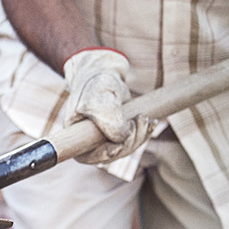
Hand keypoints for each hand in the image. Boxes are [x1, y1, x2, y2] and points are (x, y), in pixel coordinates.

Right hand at [63, 48, 154, 163]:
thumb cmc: (93, 85)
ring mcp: (105, 138)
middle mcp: (89, 142)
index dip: (105, 155)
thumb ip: (109, 122)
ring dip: (140, 136)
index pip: (90, 156)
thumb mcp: (98, 101)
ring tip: (144, 117)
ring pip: (126, 148)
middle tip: (139, 119)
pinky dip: (144, 133)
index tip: (117, 147)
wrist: (102, 72)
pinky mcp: (119, 132)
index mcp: (76, 137)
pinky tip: (151, 123)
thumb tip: (124, 140)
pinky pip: (134, 141)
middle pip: (113, 154)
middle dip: (130, 140)